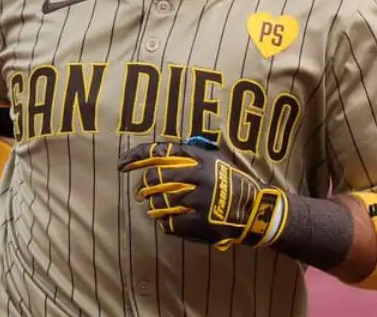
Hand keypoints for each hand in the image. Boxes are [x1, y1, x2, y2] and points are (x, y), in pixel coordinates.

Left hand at [118, 137, 287, 250]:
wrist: (255, 210)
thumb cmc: (231, 183)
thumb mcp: (215, 160)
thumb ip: (191, 154)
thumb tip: (159, 152)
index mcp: (200, 158)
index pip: (159, 152)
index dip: (135, 157)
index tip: (121, 164)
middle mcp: (198, 176)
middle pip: (154, 179)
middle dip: (142, 187)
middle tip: (140, 193)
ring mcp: (199, 200)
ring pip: (158, 203)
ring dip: (153, 208)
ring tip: (156, 209)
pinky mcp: (201, 223)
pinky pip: (169, 224)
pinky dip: (165, 224)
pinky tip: (170, 223)